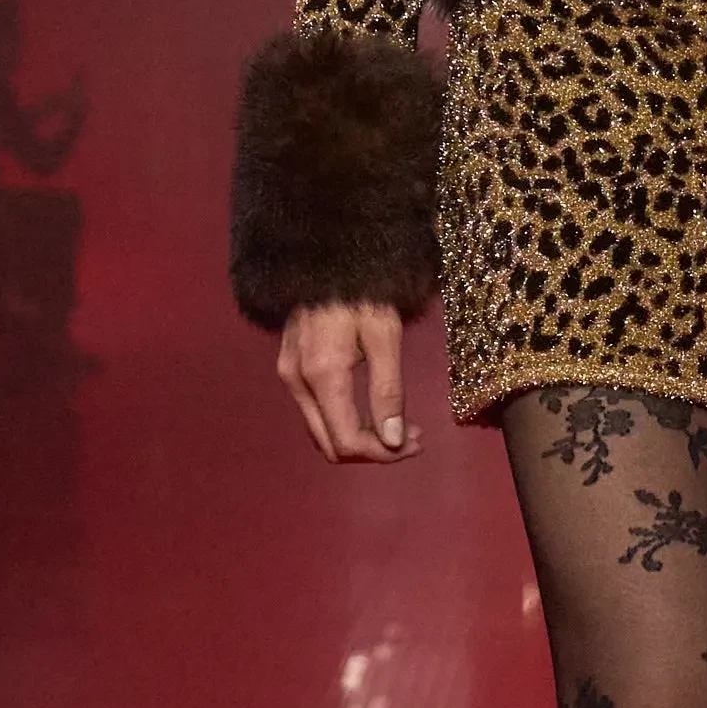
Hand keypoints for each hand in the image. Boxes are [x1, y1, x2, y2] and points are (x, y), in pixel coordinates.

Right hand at [278, 299, 420, 463]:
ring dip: (360, 438)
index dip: (383, 454)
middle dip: (373, 450)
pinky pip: (317, 412)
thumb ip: (388, 391)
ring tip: (400, 427)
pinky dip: (345, 421)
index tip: (417, 443)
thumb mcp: (384, 336)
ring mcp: (289, 375)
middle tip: (413, 438)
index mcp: (322, 375)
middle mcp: (297, 382)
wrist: (325, 253)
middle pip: (330, 444)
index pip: (347, 441)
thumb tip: (393, 441)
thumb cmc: (363, 288)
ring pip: (322, 431)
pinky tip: (372, 411)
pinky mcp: (290, 368)